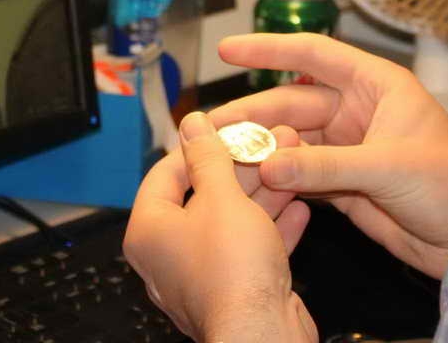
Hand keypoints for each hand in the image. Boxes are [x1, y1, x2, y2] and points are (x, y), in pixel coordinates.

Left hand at [124, 112, 317, 342]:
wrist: (262, 333)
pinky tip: (297, 207)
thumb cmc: (232, 274)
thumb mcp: (221, 197)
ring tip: (286, 166)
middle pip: (201, 197)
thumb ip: (208, 158)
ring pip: (230, 222)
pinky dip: (271, 228)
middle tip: (261, 145)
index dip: (196, 147)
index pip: (165, 173)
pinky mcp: (234, 290)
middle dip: (238, 168)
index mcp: (150, 231)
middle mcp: (169, 255)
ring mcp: (203, 275)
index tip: (222, 130)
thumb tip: (193, 126)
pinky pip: (249, 250)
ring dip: (260, 194)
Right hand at [210, 33, 447, 278]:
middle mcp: (359, 111)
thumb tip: (269, 165)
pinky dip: (274, 178)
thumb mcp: (389, 167)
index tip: (228, 50)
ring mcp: (348, 149)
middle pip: (292, 102)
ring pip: (291, 140)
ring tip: (219, 156)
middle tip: (213, 128)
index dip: (269, 49)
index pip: (314, 55)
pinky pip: (298, 174)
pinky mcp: (342, 186)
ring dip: (259, 148)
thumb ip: (326, 167)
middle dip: (252, 114)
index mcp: (377, 86)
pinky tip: (248, 181)